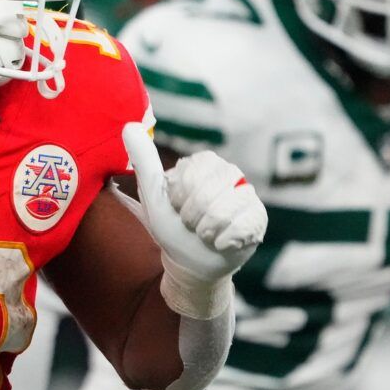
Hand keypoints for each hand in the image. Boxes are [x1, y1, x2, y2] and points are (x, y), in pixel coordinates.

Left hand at [124, 123, 265, 294]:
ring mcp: (247, 194)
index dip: (179, 200)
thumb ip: (144, 161)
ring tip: (206, 233)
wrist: (192, 264)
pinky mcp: (259, 216)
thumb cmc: (173, 228)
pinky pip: (243, 226)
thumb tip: (129, 126)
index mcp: (204, 163)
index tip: (177, 208)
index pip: (191, 176)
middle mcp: (229, 172)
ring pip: (224, 211)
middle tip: (191, 224)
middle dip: (192, 218)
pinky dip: (224, 241)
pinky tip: (222, 241)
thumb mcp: (153, 196)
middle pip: (207, 194)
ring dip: (207, 232)